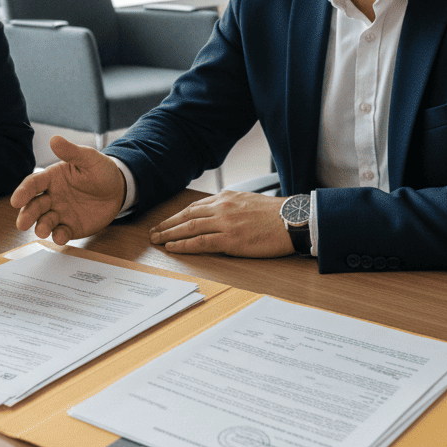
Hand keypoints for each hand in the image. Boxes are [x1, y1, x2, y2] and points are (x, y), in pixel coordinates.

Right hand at [10, 135, 125, 244]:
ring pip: (44, 221)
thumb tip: (54, 139)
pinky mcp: (71, 227)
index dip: (23, 192)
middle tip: (22, 224)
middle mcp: (52, 196)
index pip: (33, 185)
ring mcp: (60, 213)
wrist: (119, 189)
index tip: (16, 201)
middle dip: (27, 215)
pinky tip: (60, 236)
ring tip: (42, 231)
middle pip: (34, 206)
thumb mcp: (88, 158)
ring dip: (41, 227)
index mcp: (52, 178)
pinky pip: (62, 233)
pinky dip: (59, 236)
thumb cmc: (101, 171)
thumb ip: (71, 152)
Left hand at [149, 191, 294, 257]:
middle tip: (153, 232)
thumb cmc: (276, 215)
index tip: (166, 222)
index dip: (177, 216)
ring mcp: (225, 223)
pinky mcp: (230, 239)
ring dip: (169, 234)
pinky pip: (200, 242)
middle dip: (167, 224)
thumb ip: (232, 206)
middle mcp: (222, 207)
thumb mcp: (249, 202)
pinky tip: (173, 248)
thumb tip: (218, 215)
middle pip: (187, 216)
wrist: (293, 220)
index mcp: (226, 198)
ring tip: (157, 240)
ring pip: (189, 228)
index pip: (195, 207)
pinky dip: (183, 245)